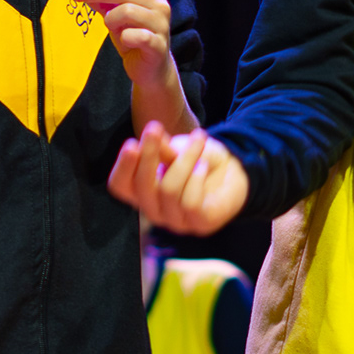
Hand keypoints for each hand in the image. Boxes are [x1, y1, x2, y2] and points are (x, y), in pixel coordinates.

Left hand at [72, 0, 175, 86]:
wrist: (150, 67)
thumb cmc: (134, 35)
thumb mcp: (115, 15)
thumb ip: (103, 0)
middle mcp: (160, 4)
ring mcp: (162, 24)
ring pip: (128, 10)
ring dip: (111, 18)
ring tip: (109, 25)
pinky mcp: (158, 45)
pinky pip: (137, 36)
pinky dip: (125, 37)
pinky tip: (124, 39)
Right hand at [108, 121, 248, 234]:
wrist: (233, 173)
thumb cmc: (198, 160)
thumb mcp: (178, 149)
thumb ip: (163, 148)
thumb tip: (152, 133)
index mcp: (142, 192)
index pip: (120, 186)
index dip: (123, 167)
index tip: (131, 143)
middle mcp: (155, 210)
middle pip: (142, 188)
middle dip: (148, 156)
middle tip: (155, 129)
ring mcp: (177, 221)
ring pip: (168, 190)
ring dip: (184, 160)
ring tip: (198, 140)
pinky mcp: (200, 224)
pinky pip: (190, 202)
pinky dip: (196, 178)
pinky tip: (203, 165)